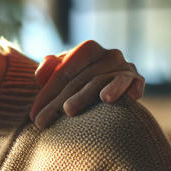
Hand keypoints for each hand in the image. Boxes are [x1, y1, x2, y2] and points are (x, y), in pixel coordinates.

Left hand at [30, 39, 145, 127]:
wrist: (111, 83)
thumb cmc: (81, 79)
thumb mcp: (64, 71)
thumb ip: (49, 69)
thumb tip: (40, 76)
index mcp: (88, 49)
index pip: (64, 70)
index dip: (47, 92)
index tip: (33, 115)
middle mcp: (108, 55)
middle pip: (80, 79)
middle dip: (58, 102)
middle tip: (42, 121)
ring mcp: (125, 66)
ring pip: (101, 82)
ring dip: (84, 96)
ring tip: (70, 109)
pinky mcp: (138, 80)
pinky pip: (134, 83)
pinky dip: (131, 89)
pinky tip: (127, 98)